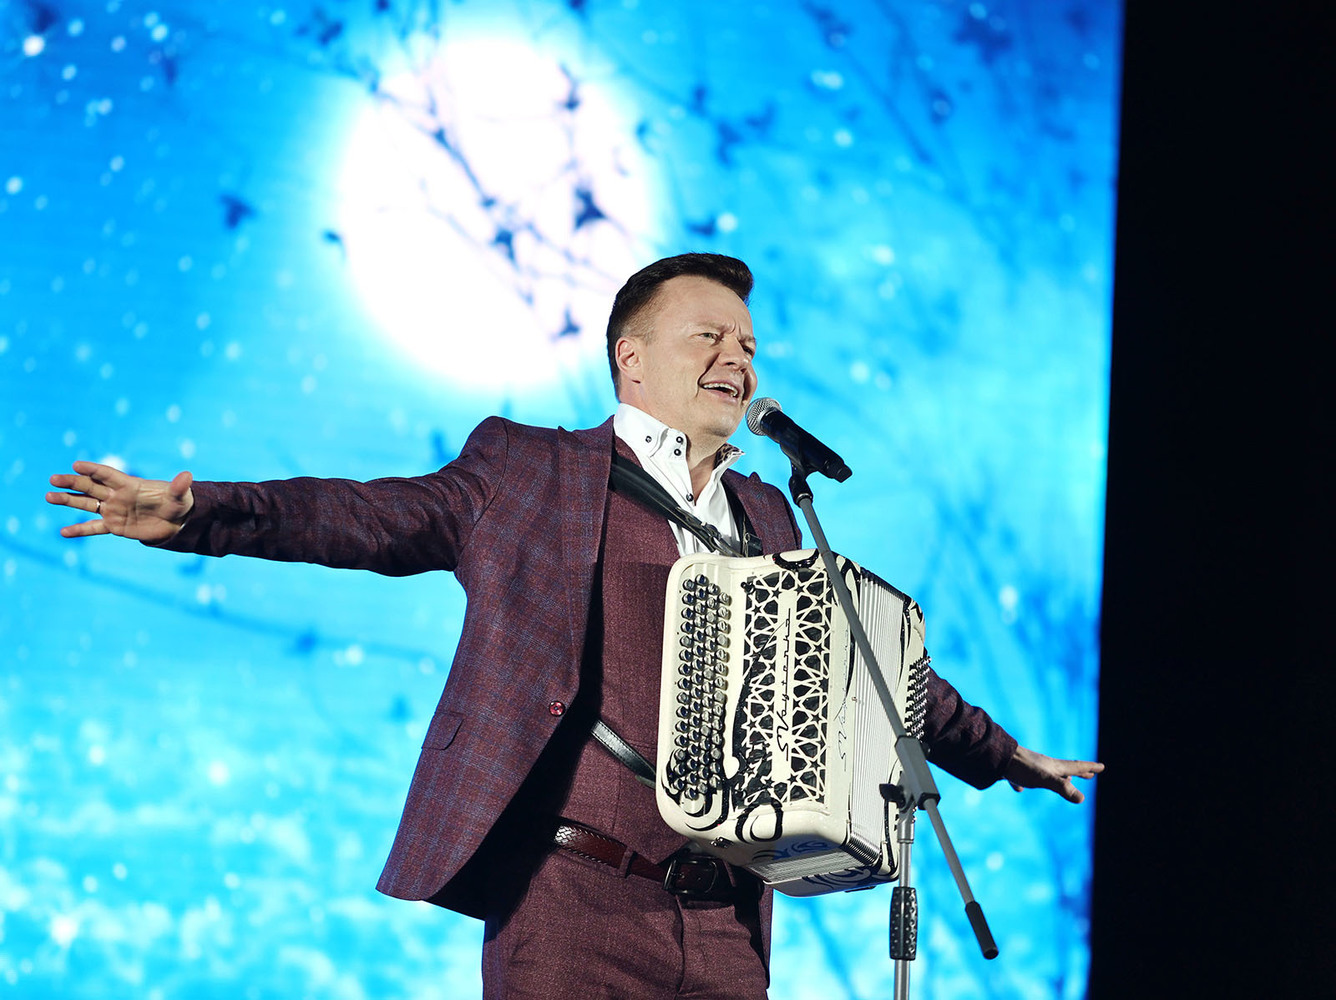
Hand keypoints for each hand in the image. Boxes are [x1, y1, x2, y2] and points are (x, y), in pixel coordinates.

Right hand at [47, 461, 194, 542]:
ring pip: (86, 504)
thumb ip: (179, 486)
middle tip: (53, 479)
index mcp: (130, 485)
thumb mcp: (180, 496)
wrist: (177, 522)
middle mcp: (117, 496)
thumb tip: (188, 476)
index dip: (93, 469)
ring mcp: (113, 510)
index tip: (76, 464)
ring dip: (68, 500)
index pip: (107, 474)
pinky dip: (79, 530)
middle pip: (90, 486)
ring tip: (49, 497)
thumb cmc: (178, 504)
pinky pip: (94, 528)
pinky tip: (63, 532)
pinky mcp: (114, 526)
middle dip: (72, 482)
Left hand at [1004, 745, 1103, 803]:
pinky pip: (1024, 778)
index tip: (1101, 766)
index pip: (1075, 767)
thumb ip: (1062, 788)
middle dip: (1079, 772)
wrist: (996, 756)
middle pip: (1065, 770)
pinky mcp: (1016, 771)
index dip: (1089, 767)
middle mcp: (1044, 765)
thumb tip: (1081, 799)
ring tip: (1065, 781)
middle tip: (1090, 773)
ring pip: (1048, 773)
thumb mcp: (1044, 779)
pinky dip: (1026, 783)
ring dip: (1059, 778)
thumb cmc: (1022, 767)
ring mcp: (1030, 767)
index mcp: (1053, 766)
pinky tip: (1019, 787)